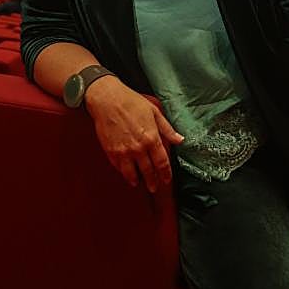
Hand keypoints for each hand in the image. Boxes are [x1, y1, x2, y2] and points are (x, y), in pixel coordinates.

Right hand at [84, 75, 183, 192]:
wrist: (108, 100)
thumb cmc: (132, 102)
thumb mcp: (154, 112)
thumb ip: (167, 129)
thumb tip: (180, 140)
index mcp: (151, 138)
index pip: (162, 162)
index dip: (166, 174)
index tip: (167, 180)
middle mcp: (138, 148)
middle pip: (148, 171)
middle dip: (153, 181)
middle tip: (155, 188)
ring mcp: (124, 152)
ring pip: (132, 174)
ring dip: (137, 181)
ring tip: (139, 184)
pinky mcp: (111, 152)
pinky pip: (119, 168)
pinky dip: (124, 173)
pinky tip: (126, 173)